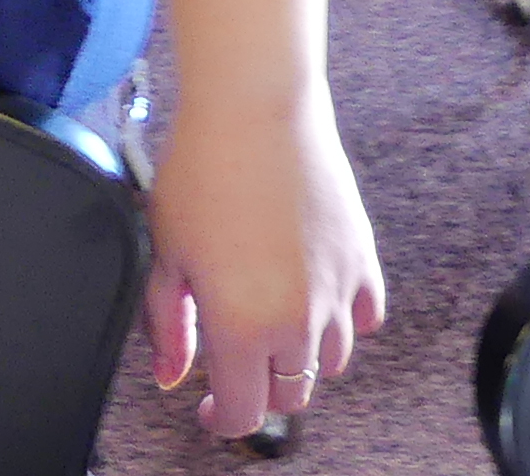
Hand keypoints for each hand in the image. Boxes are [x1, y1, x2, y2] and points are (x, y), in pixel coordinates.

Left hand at [141, 92, 384, 439]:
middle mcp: (300, 321)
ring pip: (329, 362)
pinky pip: (364, 318)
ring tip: (270, 325)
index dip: (222, 420)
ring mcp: (338, 292)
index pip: (245, 412)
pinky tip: (317, 300)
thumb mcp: (165, 252)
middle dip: (260, 389)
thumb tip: (172, 376)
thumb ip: (169, 324)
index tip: (209, 410)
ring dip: (300, 357)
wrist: (254, 109)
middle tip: (234, 361)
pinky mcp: (362, 260)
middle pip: (290, 395)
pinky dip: (343, 322)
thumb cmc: (201, 172)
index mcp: (244, 328)